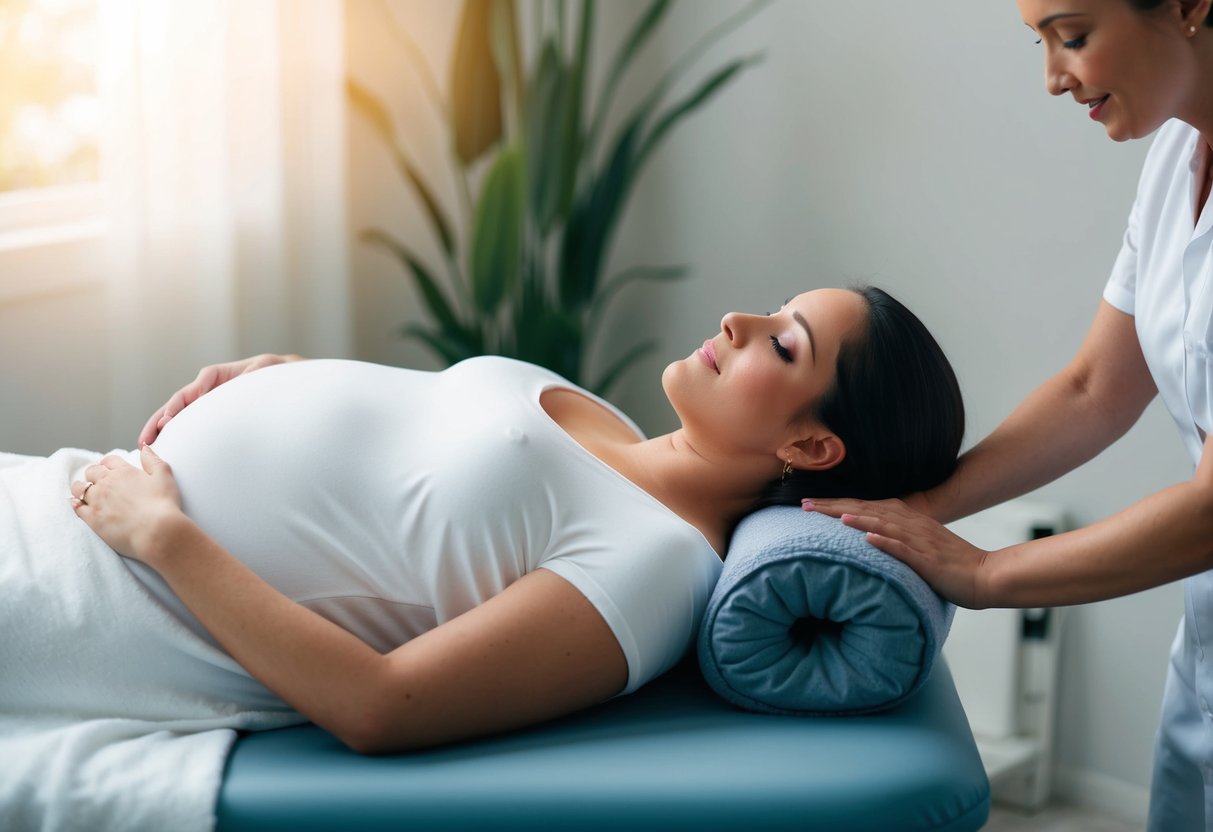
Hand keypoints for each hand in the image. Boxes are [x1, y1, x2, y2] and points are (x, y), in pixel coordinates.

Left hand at [70, 445, 185, 563]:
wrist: (156, 531)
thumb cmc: (163, 504)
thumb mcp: (164, 476)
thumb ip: (153, 460)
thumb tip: (145, 447)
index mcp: (124, 472)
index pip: (109, 461)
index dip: (109, 464)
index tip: (109, 468)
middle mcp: (107, 483)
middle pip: (92, 472)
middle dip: (94, 474)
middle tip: (97, 479)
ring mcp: (97, 501)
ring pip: (80, 488)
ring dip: (81, 487)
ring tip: (84, 491)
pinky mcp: (92, 519)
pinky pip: (77, 507)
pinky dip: (75, 504)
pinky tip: (77, 504)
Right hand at [138, 353, 302, 445]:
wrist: (279, 375)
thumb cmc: (271, 369)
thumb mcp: (266, 365)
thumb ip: (255, 370)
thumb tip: (244, 378)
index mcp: (214, 375)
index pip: (190, 391)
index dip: (177, 406)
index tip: (168, 422)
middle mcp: (205, 387)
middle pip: (176, 403)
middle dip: (158, 420)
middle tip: (145, 439)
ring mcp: (205, 400)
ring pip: (176, 414)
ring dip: (159, 429)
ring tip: (145, 445)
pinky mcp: (209, 413)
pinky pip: (188, 422)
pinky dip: (174, 432)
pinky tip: (164, 447)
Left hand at [804, 497, 990, 608]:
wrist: (985, 576)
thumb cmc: (951, 565)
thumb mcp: (919, 546)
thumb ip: (896, 538)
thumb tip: (868, 538)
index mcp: (907, 520)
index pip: (865, 507)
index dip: (836, 504)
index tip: (809, 505)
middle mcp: (911, 524)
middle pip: (866, 509)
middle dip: (833, 506)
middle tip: (804, 505)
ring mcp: (920, 541)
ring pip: (882, 523)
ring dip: (854, 518)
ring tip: (828, 515)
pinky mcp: (929, 559)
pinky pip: (905, 548)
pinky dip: (885, 541)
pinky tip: (866, 537)